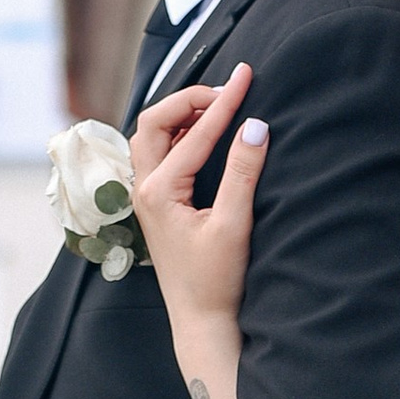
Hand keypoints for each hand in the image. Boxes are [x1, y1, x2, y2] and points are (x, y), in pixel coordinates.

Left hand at [130, 65, 268, 326]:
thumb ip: (243, 173)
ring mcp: (146, 196)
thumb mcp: (234, 225)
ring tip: (217, 108)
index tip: (246, 76)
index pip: (194, 133)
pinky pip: (158, 153)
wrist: (202, 322)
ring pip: (151, 136)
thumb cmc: (216, 282)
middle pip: (154, 121)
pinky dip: (179, 133)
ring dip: (181, 115)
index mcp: (158, 192)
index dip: (224, 102)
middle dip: (191, 100)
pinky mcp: (156, 204)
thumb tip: (255, 126)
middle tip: (228, 93)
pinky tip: (203, 133)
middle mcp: (144, 189)